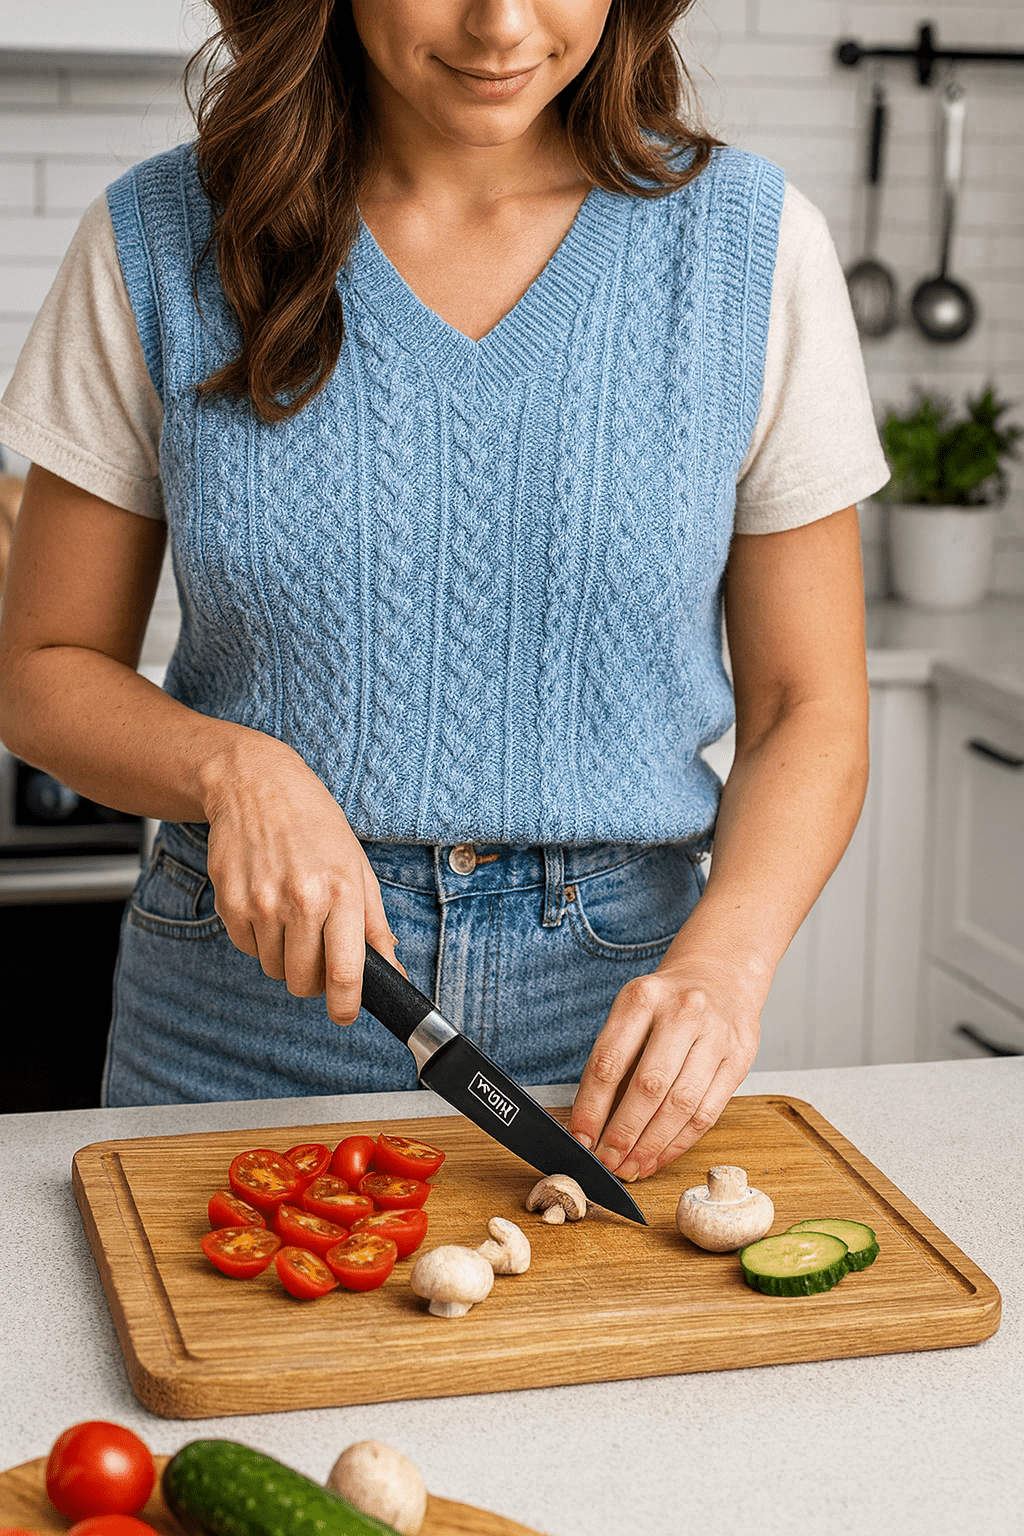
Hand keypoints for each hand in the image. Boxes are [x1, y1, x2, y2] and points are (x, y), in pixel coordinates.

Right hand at [202, 730, 402, 1022]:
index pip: (346, 973)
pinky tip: (267, 904)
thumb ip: (375, 925)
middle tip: (319, 952)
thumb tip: (393, 971)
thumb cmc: (314, 824)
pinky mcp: (229, 903)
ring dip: (286, 956)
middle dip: (314, 979)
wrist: (256, 785)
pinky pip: (248, 949)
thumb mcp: (358, 867)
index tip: (345, 1013)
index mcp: (341, 892)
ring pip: (274, 969)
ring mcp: (261, 904)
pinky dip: (259, 939)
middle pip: (304, 982)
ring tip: (293, 916)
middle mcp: (301, 900)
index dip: (346, 1006)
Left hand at [568, 951, 764, 1181]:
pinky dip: (680, 1142)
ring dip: (652, 1145)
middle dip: (624, 1133)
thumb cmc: (666, 1001)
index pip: (609, 1061)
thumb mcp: (633, 1010)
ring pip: (681, 1105)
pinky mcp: (740, 1059)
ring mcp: (716, 1036)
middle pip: (648, 1087)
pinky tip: (661, 1155)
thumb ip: (615, 1060)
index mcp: (643, 998)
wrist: (721, 972)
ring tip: (632, 1167)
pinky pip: (708, 1112)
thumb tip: (591, 1125)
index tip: (581, 1137)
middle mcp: (682, 1013)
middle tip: (608, 1162)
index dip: (592, 1107)